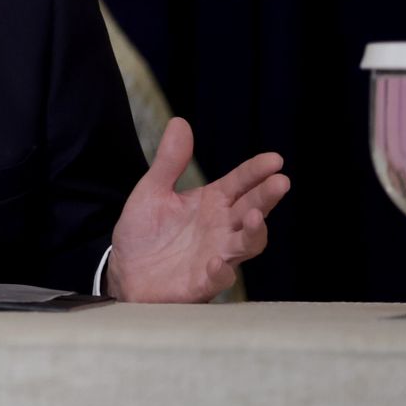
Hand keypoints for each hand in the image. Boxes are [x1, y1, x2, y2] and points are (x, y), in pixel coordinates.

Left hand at [107, 117, 288, 302]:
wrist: (125, 272)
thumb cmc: (145, 232)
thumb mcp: (152, 191)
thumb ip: (169, 162)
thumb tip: (179, 122)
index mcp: (212, 203)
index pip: (241, 183)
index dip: (256, 171)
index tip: (274, 159)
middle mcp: (221, 228)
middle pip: (252, 210)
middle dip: (266, 197)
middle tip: (280, 182)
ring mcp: (216, 256)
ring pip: (246, 245)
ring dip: (253, 231)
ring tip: (253, 215)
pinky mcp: (202, 282)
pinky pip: (219, 279)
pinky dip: (222, 271)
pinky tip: (218, 261)